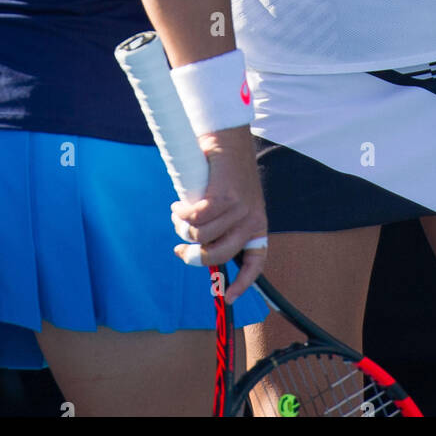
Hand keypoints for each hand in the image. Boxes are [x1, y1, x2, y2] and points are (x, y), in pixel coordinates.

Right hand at [171, 126, 267, 300]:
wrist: (229, 137)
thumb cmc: (226, 170)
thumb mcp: (233, 202)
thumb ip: (222, 225)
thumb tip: (200, 250)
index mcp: (257, 224)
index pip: (256, 262)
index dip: (243, 283)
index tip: (228, 297)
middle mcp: (252, 219)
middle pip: (218, 255)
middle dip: (193, 256)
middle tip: (180, 249)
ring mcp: (240, 208)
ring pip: (202, 236)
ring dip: (183, 228)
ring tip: (178, 214)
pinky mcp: (224, 196)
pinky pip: (196, 217)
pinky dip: (181, 213)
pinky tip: (177, 205)